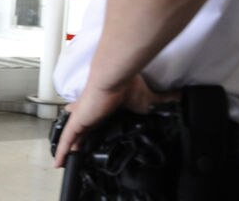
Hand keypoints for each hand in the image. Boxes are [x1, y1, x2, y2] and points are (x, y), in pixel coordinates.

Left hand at [52, 75, 178, 167]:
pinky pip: (66, 139)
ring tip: (64, 162)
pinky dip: (62, 150)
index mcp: (103, 105)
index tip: (88, 133)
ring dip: (67, 148)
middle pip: (80, 128)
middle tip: (76, 152)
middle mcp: (89, 109)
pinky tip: (58, 162)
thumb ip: (162, 100)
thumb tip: (180, 96)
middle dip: (77, 140)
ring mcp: (82, 115)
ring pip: (70, 136)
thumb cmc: (129, 85)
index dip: (90, 125)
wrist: (116, 77)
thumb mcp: (148, 99)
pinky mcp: (78, 120)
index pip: (93, 117)